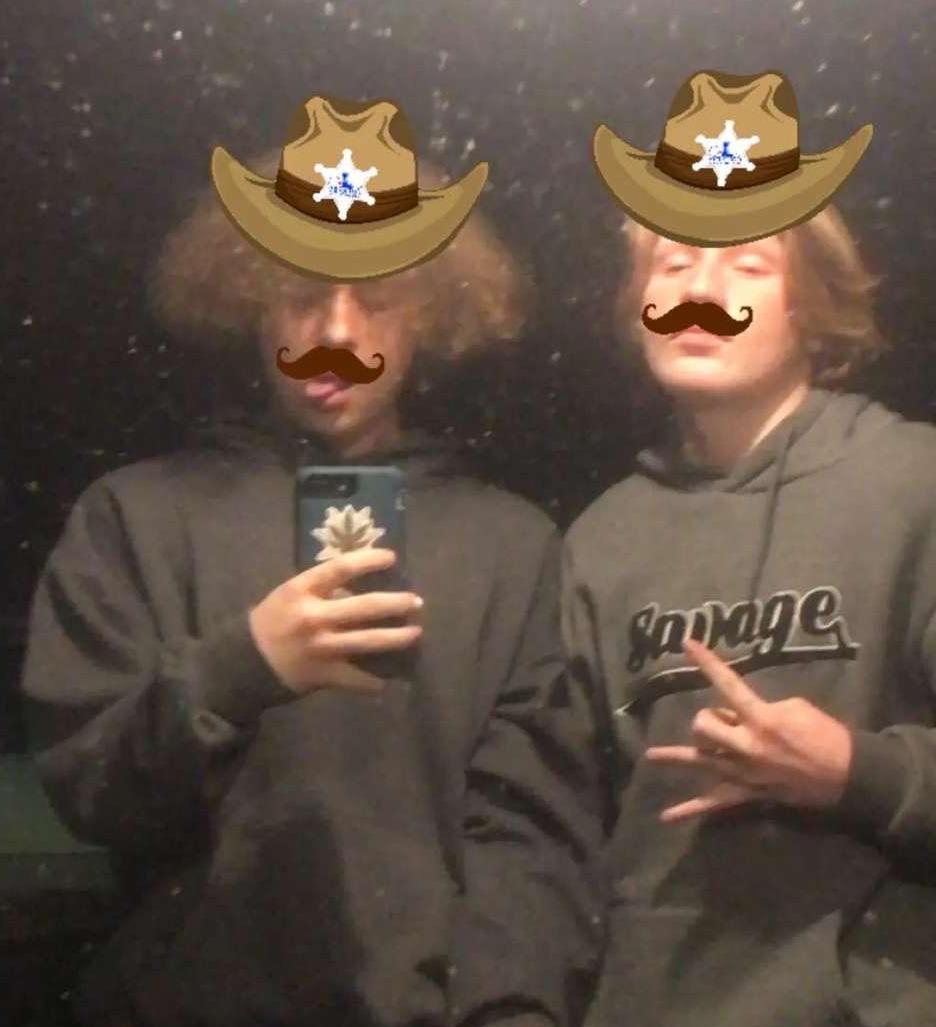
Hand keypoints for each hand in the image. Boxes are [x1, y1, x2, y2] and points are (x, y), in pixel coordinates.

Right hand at [248, 547, 422, 695]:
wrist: (244, 662)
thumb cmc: (271, 621)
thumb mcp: (290, 595)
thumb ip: (322, 591)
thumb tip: (358, 587)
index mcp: (301, 590)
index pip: (341, 567)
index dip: (369, 560)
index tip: (392, 558)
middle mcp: (313, 617)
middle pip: (365, 607)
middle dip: (396, 603)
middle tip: (416, 602)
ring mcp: (321, 647)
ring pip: (369, 641)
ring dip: (397, 638)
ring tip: (416, 633)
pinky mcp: (323, 674)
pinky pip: (357, 678)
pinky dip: (374, 681)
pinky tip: (388, 680)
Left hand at [644, 638, 852, 822]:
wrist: (847, 774)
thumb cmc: (824, 734)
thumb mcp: (794, 706)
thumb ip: (758, 708)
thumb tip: (736, 715)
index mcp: (761, 718)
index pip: (727, 683)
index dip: (707, 662)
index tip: (687, 643)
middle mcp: (746, 745)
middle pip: (704, 726)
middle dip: (708, 719)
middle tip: (726, 721)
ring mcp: (744, 772)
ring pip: (701, 760)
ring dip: (676, 757)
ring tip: (651, 756)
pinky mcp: (748, 793)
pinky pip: (714, 803)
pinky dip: (690, 810)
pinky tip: (666, 816)